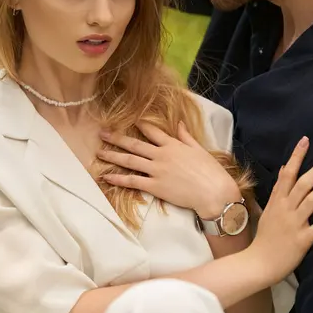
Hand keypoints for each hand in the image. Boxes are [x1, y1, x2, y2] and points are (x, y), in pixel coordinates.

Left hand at [98, 122, 239, 217]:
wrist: (213, 192)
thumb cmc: (210, 171)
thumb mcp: (199, 149)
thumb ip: (186, 136)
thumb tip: (179, 123)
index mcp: (173, 144)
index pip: (153, 131)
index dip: (140, 124)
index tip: (129, 120)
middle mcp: (161, 155)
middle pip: (134, 144)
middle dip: (117, 138)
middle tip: (102, 133)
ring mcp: (156, 170)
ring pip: (130, 160)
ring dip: (113, 156)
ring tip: (99, 152)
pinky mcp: (154, 186)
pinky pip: (132, 181)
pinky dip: (118, 178)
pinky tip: (107, 176)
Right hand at [247, 136, 312, 286]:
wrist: (259, 262)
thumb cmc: (265, 236)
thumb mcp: (269, 208)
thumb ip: (279, 188)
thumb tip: (286, 169)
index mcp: (278, 200)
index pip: (288, 173)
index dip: (297, 156)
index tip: (305, 140)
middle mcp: (286, 208)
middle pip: (304, 183)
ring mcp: (294, 222)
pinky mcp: (303, 238)